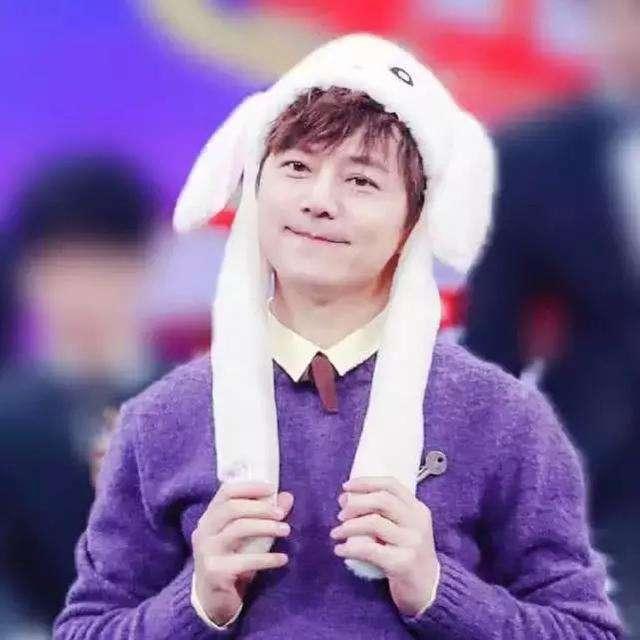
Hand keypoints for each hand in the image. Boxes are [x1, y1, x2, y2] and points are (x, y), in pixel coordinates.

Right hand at [192, 481, 293, 625]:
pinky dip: (268, 558)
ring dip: (266, 527)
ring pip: (239, 528)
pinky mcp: (216, 572)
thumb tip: (287, 497)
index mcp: (210, 517)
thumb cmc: (230, 560)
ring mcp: (207, 551)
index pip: (226, 492)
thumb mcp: (245, 537)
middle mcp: (204, 530)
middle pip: (232, 508)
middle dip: (261, 508)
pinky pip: (246, 560)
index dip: (250, 487)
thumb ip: (263, 516)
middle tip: (282, 513)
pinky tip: (283, 559)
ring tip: (286, 530)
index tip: (272, 488)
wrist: (211, 600)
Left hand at [330, 476, 438, 617]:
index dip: (366, 482)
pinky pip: (370, 550)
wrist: (430, 589)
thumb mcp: (404, 528)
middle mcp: (417, 522)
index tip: (346, 487)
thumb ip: (384, 512)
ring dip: (349, 526)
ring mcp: (412, 542)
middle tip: (340, 513)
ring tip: (336, 533)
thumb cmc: (409, 555)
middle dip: (356, 503)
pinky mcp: (403, 563)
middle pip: (382, 500)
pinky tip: (340, 550)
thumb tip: (347, 499)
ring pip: (374, 523)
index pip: (391, 484)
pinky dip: (350, 548)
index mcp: (417, 509)